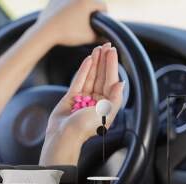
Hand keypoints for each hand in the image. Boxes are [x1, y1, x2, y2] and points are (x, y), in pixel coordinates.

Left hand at [36, 0, 106, 46]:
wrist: (45, 32)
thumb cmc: (67, 34)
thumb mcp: (87, 37)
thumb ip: (100, 37)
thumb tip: (109, 38)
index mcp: (87, 1)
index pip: (102, 6)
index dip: (103, 17)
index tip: (100, 25)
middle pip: (90, 3)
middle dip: (91, 13)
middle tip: (88, 24)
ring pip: (77, 3)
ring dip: (79, 10)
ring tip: (77, 22)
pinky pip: (65, 4)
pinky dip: (67, 10)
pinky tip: (65, 19)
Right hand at [40, 43, 123, 164]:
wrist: (64, 135)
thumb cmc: (85, 128)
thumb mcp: (106, 114)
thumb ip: (115, 98)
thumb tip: (121, 83)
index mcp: (106, 105)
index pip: (111, 81)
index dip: (112, 65)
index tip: (112, 51)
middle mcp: (96, 101)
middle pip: (101, 76)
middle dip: (104, 61)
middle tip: (106, 46)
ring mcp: (83, 98)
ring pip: (90, 76)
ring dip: (95, 62)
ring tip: (97, 49)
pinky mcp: (71, 97)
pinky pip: (79, 81)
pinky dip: (83, 70)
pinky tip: (88, 60)